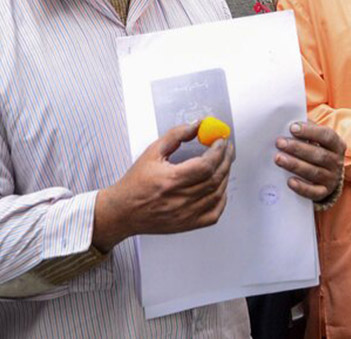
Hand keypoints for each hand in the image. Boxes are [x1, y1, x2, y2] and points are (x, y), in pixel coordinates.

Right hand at [92, 123, 233, 249]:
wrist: (123, 211)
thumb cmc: (135, 183)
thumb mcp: (152, 153)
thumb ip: (176, 135)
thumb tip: (197, 125)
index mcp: (170, 180)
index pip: (205, 165)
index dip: (217, 151)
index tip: (221, 140)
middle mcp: (180, 199)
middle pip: (215, 178)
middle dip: (226, 159)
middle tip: (227, 148)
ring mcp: (186, 214)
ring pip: (217, 193)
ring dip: (225, 175)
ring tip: (224, 163)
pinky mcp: (188, 225)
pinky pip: (215, 213)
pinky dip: (222, 198)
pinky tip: (219, 186)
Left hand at [275, 121, 345, 200]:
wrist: (325, 177)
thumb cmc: (315, 151)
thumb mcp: (315, 140)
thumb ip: (306, 131)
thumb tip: (289, 124)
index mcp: (337, 144)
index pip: (327, 136)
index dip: (310, 131)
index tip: (292, 128)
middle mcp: (337, 162)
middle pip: (319, 155)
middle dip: (297, 148)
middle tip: (279, 143)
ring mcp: (331, 178)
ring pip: (314, 172)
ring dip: (295, 165)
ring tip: (278, 158)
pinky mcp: (324, 192)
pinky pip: (313, 192)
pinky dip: (302, 187)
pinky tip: (289, 181)